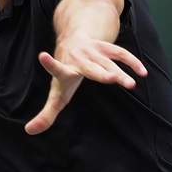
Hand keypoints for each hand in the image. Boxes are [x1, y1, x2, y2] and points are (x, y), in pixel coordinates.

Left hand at [24, 38, 147, 135]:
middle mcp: (79, 58)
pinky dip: (132, 63)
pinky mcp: (106, 48)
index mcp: (64, 70)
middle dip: (101, 74)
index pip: (57, 69)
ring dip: (120, 73)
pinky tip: (142, 73)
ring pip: (109, 63)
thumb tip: (29, 131)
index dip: (50, 64)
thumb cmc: (65, 74)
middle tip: (112, 80)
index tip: (42, 56)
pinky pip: (121, 54)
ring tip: (132, 85)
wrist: (74, 40)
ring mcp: (94, 52)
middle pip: (91, 68)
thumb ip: (46, 114)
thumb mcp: (56, 94)